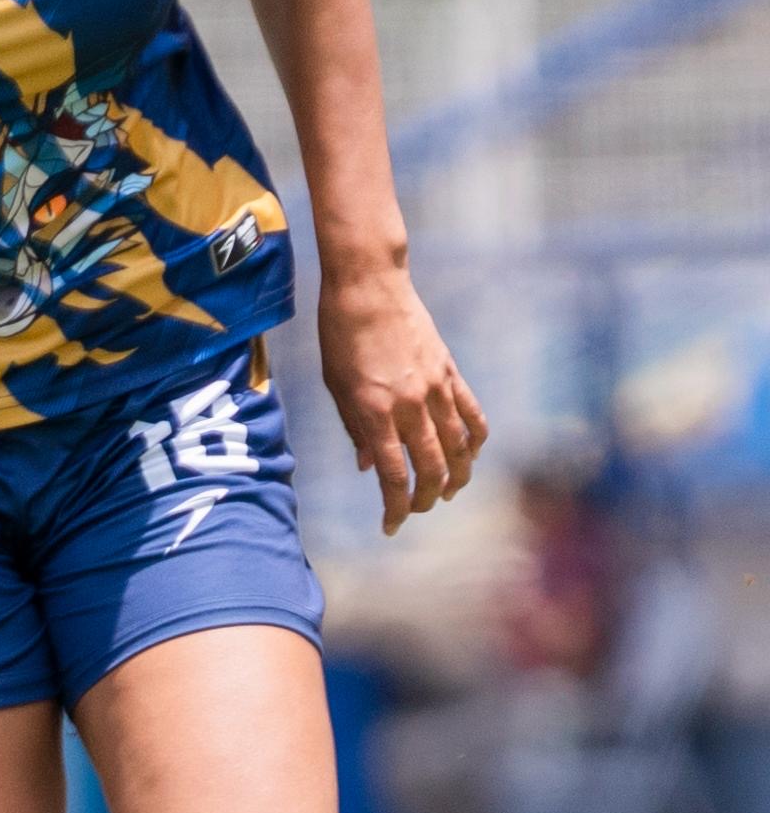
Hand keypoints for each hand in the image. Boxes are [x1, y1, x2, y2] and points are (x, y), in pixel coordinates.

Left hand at [319, 263, 485, 534]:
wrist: (368, 286)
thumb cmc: (340, 335)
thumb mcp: (337, 385)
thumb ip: (356, 429)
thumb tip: (370, 466)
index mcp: (374, 412)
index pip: (394, 476)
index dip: (395, 508)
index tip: (390, 526)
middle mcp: (409, 405)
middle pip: (430, 469)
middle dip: (425, 499)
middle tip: (416, 509)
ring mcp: (435, 389)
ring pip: (459, 448)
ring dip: (456, 477)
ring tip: (447, 492)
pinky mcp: (450, 372)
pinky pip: (473, 415)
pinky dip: (476, 441)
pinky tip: (471, 455)